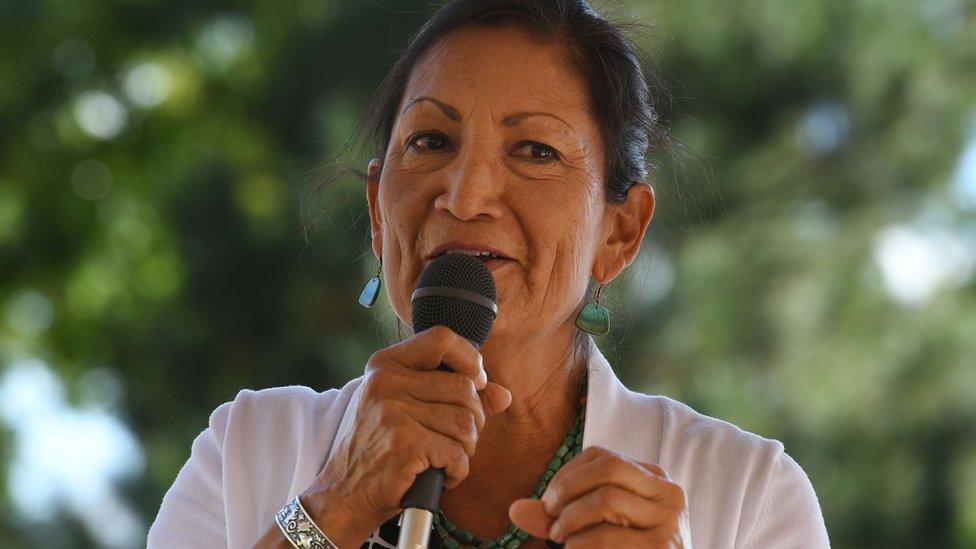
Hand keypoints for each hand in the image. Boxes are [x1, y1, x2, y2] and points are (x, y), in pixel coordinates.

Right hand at [300, 326, 512, 546]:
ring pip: (466, 423)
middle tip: (457, 439)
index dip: (470, 359)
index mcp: (385, 365)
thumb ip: (454, 396)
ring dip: (466, 449)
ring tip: (446, 459)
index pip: (441, 338)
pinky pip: (457, 454)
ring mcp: (393, 413)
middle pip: (465, 388)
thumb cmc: (378, 448)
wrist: (343, 494)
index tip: (476, 383)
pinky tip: (440, 476)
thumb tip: (503, 394)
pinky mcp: (404, 445)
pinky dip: (457, 471)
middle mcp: (385, 383)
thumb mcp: (406, 409)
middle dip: (474, 419)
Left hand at [509, 446, 691, 547]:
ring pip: (607, 499)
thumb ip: (559, 515)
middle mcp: (669, 494)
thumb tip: (513, 510)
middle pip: (608, 468)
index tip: (549, 500)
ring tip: (561, 538)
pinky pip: (608, 537)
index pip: (603, 455)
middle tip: (551, 516)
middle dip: (567, 488)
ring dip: (570, 518)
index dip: (567, 474)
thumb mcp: (594, 527)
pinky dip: (580, 544)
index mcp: (655, 479)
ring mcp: (670, 523)